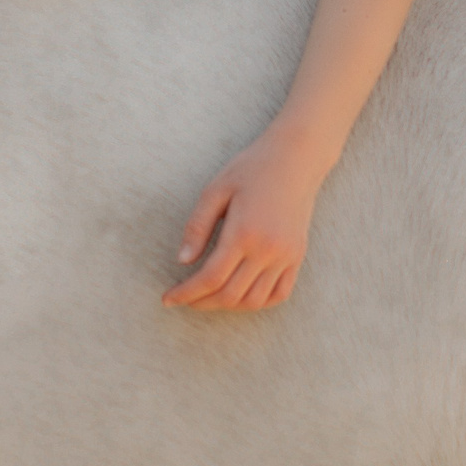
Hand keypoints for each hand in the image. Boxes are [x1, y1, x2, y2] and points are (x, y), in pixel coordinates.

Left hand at [163, 130, 329, 311]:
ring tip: (208, 297)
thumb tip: (182, 262)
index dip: (186, 293)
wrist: (296, 159)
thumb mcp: (215, 190)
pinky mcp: (297, 256)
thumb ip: (197, 227)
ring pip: (254, 301)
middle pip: (230, 294)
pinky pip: (279, 294)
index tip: (168, 298)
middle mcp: (268, 250)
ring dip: (227, 306)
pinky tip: (239, 295)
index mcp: (244, 233)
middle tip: (183, 298)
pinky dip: (257, 303)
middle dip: (201, 302)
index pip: (211, 278)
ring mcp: (286, 256)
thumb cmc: (251, 169)